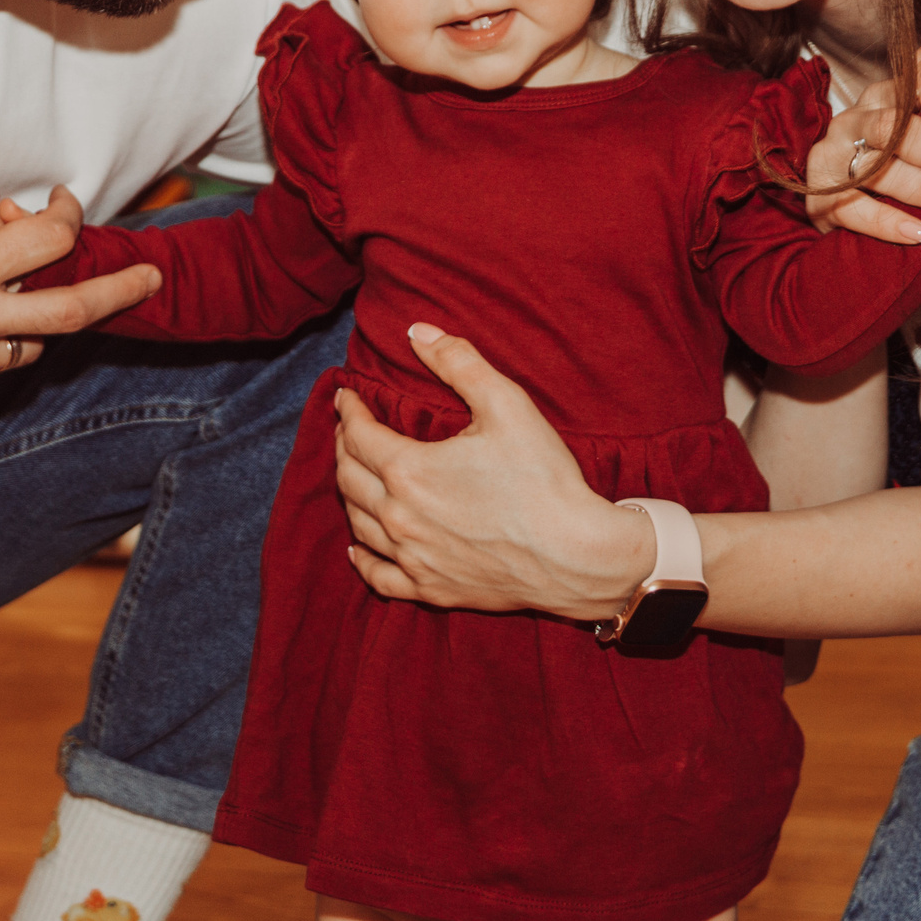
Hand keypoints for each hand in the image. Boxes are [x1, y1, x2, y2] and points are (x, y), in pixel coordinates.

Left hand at [335, 324, 652, 621]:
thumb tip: (417, 332)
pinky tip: (357, 545)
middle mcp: (399, 518)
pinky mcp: (431, 589)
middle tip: (349, 429)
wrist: (576, 554)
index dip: (349, 411)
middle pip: (348, 477)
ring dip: (349, 492)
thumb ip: (459, 362)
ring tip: (354, 472)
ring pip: (358, 523)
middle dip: (343, 447)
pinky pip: (378, 576)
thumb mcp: (506, 404)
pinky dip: (361, 558)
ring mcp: (413, 558)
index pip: (358, 435)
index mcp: (409, 470)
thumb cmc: (543, 478)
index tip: (347, 397)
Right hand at [806, 40, 920, 244]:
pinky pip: (852, 208)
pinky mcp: (817, 198)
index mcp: (879, 99)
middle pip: (894, 128)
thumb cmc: (891, 164)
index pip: (912, 91)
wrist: (835, 199)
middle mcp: (851, 123)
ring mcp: (830, 159)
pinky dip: (888, 222)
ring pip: (878, 169)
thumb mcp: (914, 135)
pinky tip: (920, 233)